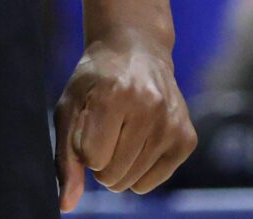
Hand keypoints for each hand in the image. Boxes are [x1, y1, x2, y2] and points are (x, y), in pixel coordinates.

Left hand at [53, 27, 196, 209]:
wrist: (137, 50)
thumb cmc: (96, 81)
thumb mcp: (70, 107)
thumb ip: (65, 156)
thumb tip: (67, 205)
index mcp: (115, 94)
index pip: (91, 157)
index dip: (83, 147)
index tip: (88, 124)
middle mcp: (149, 107)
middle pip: (111, 174)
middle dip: (100, 161)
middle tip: (105, 129)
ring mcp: (172, 123)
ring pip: (130, 182)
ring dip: (118, 168)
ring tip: (121, 132)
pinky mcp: (187, 138)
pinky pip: (150, 183)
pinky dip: (138, 172)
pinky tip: (139, 140)